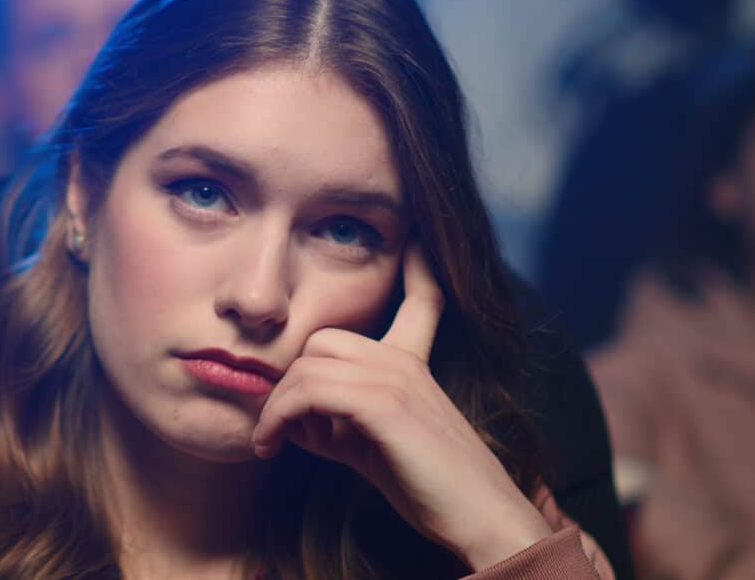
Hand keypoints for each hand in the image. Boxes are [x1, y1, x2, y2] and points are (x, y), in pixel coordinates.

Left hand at [251, 245, 550, 569]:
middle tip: (282, 429)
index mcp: (413, 363)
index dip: (419, 266)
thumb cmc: (430, 490)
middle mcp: (405, 361)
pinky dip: (277, 418)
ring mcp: (397, 378)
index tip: (415, 235)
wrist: (482, 520)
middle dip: (289, 383)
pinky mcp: (385, 405)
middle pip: (320, 341)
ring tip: (271, 443)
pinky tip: (271, 446)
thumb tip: (290, 419)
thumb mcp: (373, 446)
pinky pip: (308, 392)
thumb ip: (335, 423)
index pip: (421, 298)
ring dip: (275, 406)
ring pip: (305, 366)